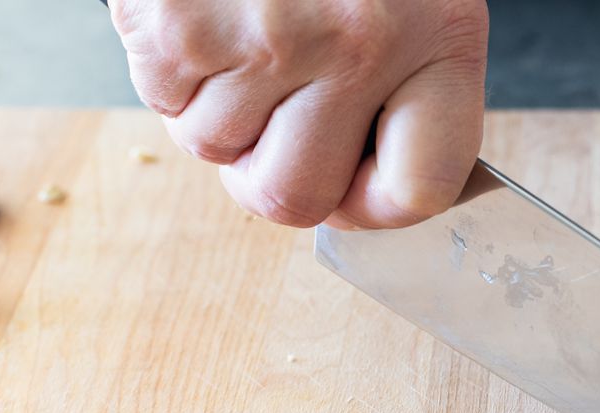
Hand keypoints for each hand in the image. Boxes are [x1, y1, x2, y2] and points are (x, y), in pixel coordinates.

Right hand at [109, 0, 488, 228]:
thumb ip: (398, 81)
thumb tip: (355, 187)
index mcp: (439, 35)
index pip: (421, 189)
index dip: (375, 207)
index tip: (351, 188)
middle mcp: (361, 43)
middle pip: (298, 197)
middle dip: (268, 175)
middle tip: (265, 126)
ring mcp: (268, 36)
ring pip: (215, 150)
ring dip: (212, 108)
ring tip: (235, 31)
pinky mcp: (180, 23)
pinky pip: (160, 101)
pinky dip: (166, 68)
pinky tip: (198, 8)